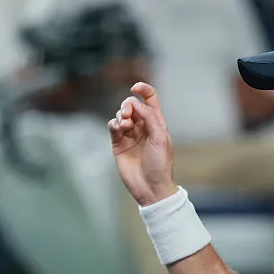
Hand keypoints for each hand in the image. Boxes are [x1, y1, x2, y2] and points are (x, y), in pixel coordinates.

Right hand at [108, 82, 176, 205]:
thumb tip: (135, 102)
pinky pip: (113, 126)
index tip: (134, 87)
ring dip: (120, 115)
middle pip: (132, 105)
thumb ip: (150, 117)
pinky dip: (113, 123)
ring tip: (124, 124)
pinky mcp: (118, 143)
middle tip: (127, 114)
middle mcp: (143, 127)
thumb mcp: (160, 138)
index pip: (150, 100)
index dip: (143, 90)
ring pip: (121, 115)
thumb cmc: (160, 164)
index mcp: (157, 124)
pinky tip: (118, 128)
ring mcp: (130, 135)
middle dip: (127, 105)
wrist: (150, 186)